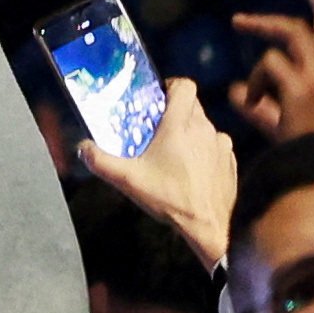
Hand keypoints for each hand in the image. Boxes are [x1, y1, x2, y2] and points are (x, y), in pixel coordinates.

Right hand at [78, 78, 238, 266]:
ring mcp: (220, 145)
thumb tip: (83, 148)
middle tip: (158, 131)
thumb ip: (101, 162)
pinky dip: (205, 152)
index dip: (171, 86)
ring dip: (191, 133)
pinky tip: (193, 171)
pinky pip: (216, 146)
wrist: (208, 227)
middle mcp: (204, 129)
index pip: (184, 85)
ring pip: (204, 126)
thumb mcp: (128, 180)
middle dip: (175, 113)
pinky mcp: (230, 162)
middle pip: (192, 106)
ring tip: (175, 154)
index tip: (158, 99)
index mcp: (180, 125)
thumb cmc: (170, 200)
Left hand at [232, 0, 313, 139]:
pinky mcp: (303, 85)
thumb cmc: (306, 152)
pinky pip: (270, 64)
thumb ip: (261, 102)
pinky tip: (252, 98)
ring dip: (263, 24)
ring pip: (294, 29)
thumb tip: (234, 90)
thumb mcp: (285, 119)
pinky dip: (257, 80)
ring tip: (239, 21)